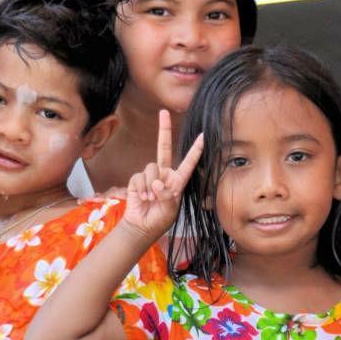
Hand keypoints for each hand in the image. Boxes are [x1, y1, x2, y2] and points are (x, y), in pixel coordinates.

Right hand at [122, 109, 203, 240]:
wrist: (141, 227)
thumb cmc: (159, 220)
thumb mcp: (169, 211)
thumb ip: (167, 196)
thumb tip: (157, 182)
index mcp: (177, 182)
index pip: (188, 163)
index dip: (195, 150)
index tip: (203, 136)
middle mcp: (164, 175)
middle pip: (164, 148)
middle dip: (163, 129)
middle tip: (163, 112)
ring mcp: (150, 176)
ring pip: (151, 167)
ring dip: (150, 185)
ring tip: (150, 199)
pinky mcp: (137, 179)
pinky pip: (139, 176)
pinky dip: (141, 188)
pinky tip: (142, 198)